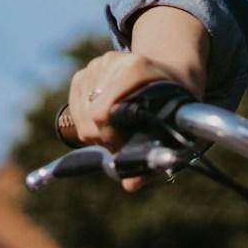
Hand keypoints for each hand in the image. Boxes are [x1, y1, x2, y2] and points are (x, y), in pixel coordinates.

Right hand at [67, 51, 181, 191]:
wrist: (171, 77)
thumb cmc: (173, 107)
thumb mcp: (173, 129)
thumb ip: (154, 159)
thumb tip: (129, 185)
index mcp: (136, 68)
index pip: (102, 112)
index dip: (111, 138)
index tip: (124, 147)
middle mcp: (112, 62)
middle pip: (90, 116)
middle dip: (103, 138)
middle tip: (121, 143)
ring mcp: (96, 66)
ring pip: (80, 115)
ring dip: (94, 131)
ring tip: (116, 132)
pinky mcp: (84, 73)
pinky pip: (73, 108)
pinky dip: (86, 121)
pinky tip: (105, 121)